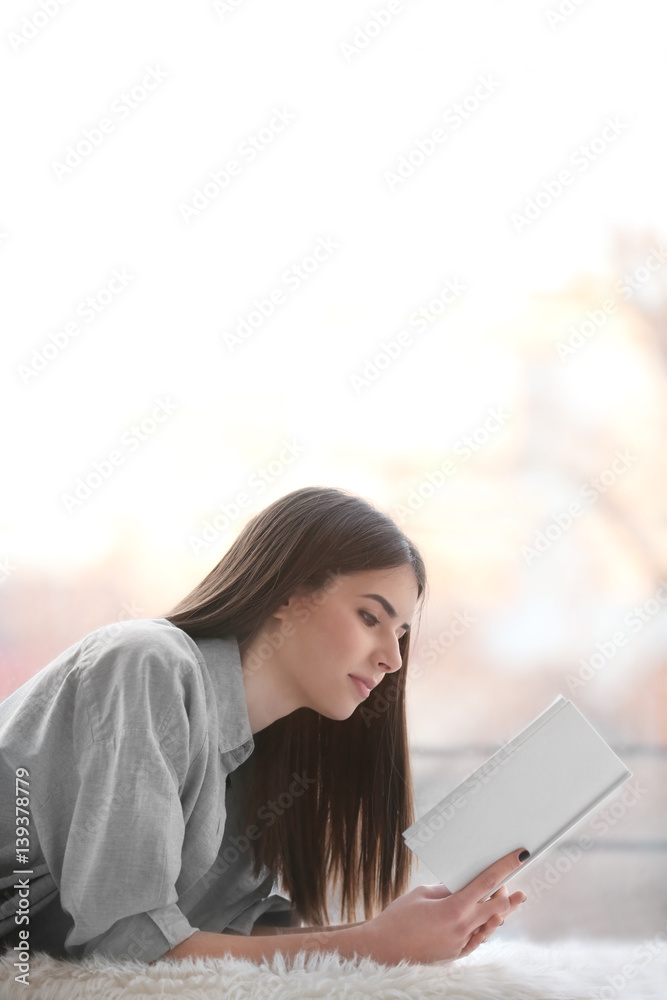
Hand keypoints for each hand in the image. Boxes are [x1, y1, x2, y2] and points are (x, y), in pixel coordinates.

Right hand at [356, 848, 527, 965]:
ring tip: (511, 900)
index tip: (519, 856)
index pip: (486, 883)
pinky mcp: (456, 953)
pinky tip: (491, 920)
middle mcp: (462, 928)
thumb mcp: (422, 894)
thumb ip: (447, 889)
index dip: (505, 867)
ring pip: (490, 925)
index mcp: (453, 908)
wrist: (383, 948)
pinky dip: (486, 927)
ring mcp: (460, 943)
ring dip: (500, 911)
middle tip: (516, 885)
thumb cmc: (398, 918)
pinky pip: (478, 939)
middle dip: (508, 894)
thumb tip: (463, 886)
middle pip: (496, 907)